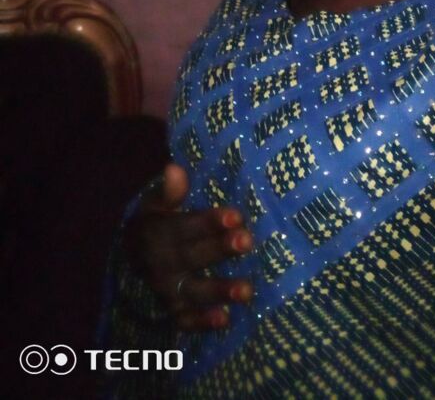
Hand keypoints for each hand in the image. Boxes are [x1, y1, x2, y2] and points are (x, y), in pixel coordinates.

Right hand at [123, 162, 253, 330]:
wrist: (130, 260)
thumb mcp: (156, 205)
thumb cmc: (156, 223)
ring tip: (247, 290)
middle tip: (248, 241)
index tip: (236, 215)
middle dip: (220, 250)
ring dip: (219, 290)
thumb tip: (175, 168)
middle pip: (193, 256)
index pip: (187, 226)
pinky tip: (225, 319)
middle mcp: (163, 263)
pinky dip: (203, 322)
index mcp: (161, 232)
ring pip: (193, 291)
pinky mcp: (173, 311)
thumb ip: (169, 191)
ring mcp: (167, 289)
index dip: (210, 222)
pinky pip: (186, 319)